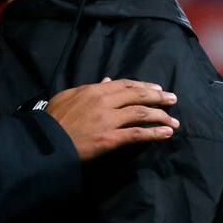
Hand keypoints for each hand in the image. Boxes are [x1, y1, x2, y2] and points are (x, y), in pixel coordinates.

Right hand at [46, 78, 178, 160]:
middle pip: (137, 96)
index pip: (125, 85)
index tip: (157, 88)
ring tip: (175, 120)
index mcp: (94, 90)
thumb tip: (107, 81)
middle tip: (173, 99)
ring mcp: (108, 120)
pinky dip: (154, 133)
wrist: (47, 141)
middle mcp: (104, 102)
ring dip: (161, 115)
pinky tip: (166, 133)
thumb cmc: (54, 118)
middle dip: (158, 97)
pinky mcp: (110, 139)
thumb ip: (89, 89)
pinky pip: (137, 134)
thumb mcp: (68, 96)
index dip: (143, 86)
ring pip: (141, 113)